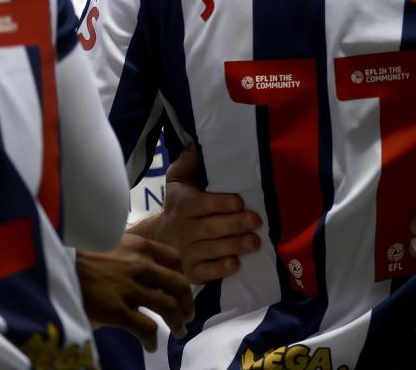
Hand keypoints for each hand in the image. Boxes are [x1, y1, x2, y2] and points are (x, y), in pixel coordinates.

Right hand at [76, 233, 193, 349]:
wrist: (53, 260)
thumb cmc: (76, 252)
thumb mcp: (109, 241)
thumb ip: (127, 253)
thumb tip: (138, 269)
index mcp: (140, 246)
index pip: (175, 259)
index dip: (182, 274)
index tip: (182, 287)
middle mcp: (141, 265)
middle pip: (178, 284)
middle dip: (186, 302)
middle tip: (187, 314)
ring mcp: (131, 288)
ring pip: (168, 307)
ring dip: (177, 322)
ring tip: (178, 331)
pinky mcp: (117, 310)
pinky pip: (146, 328)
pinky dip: (152, 339)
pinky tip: (151, 345)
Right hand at [151, 144, 261, 282]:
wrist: (158, 237)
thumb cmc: (179, 203)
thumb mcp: (177, 180)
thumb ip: (187, 162)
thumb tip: (196, 142)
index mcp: (183, 205)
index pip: (201, 204)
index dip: (220, 203)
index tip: (239, 202)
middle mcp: (184, 229)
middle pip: (210, 228)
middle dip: (234, 225)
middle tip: (256, 221)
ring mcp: (187, 252)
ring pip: (210, 250)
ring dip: (233, 246)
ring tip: (254, 242)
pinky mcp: (191, 271)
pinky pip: (204, 273)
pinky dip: (219, 270)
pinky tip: (234, 265)